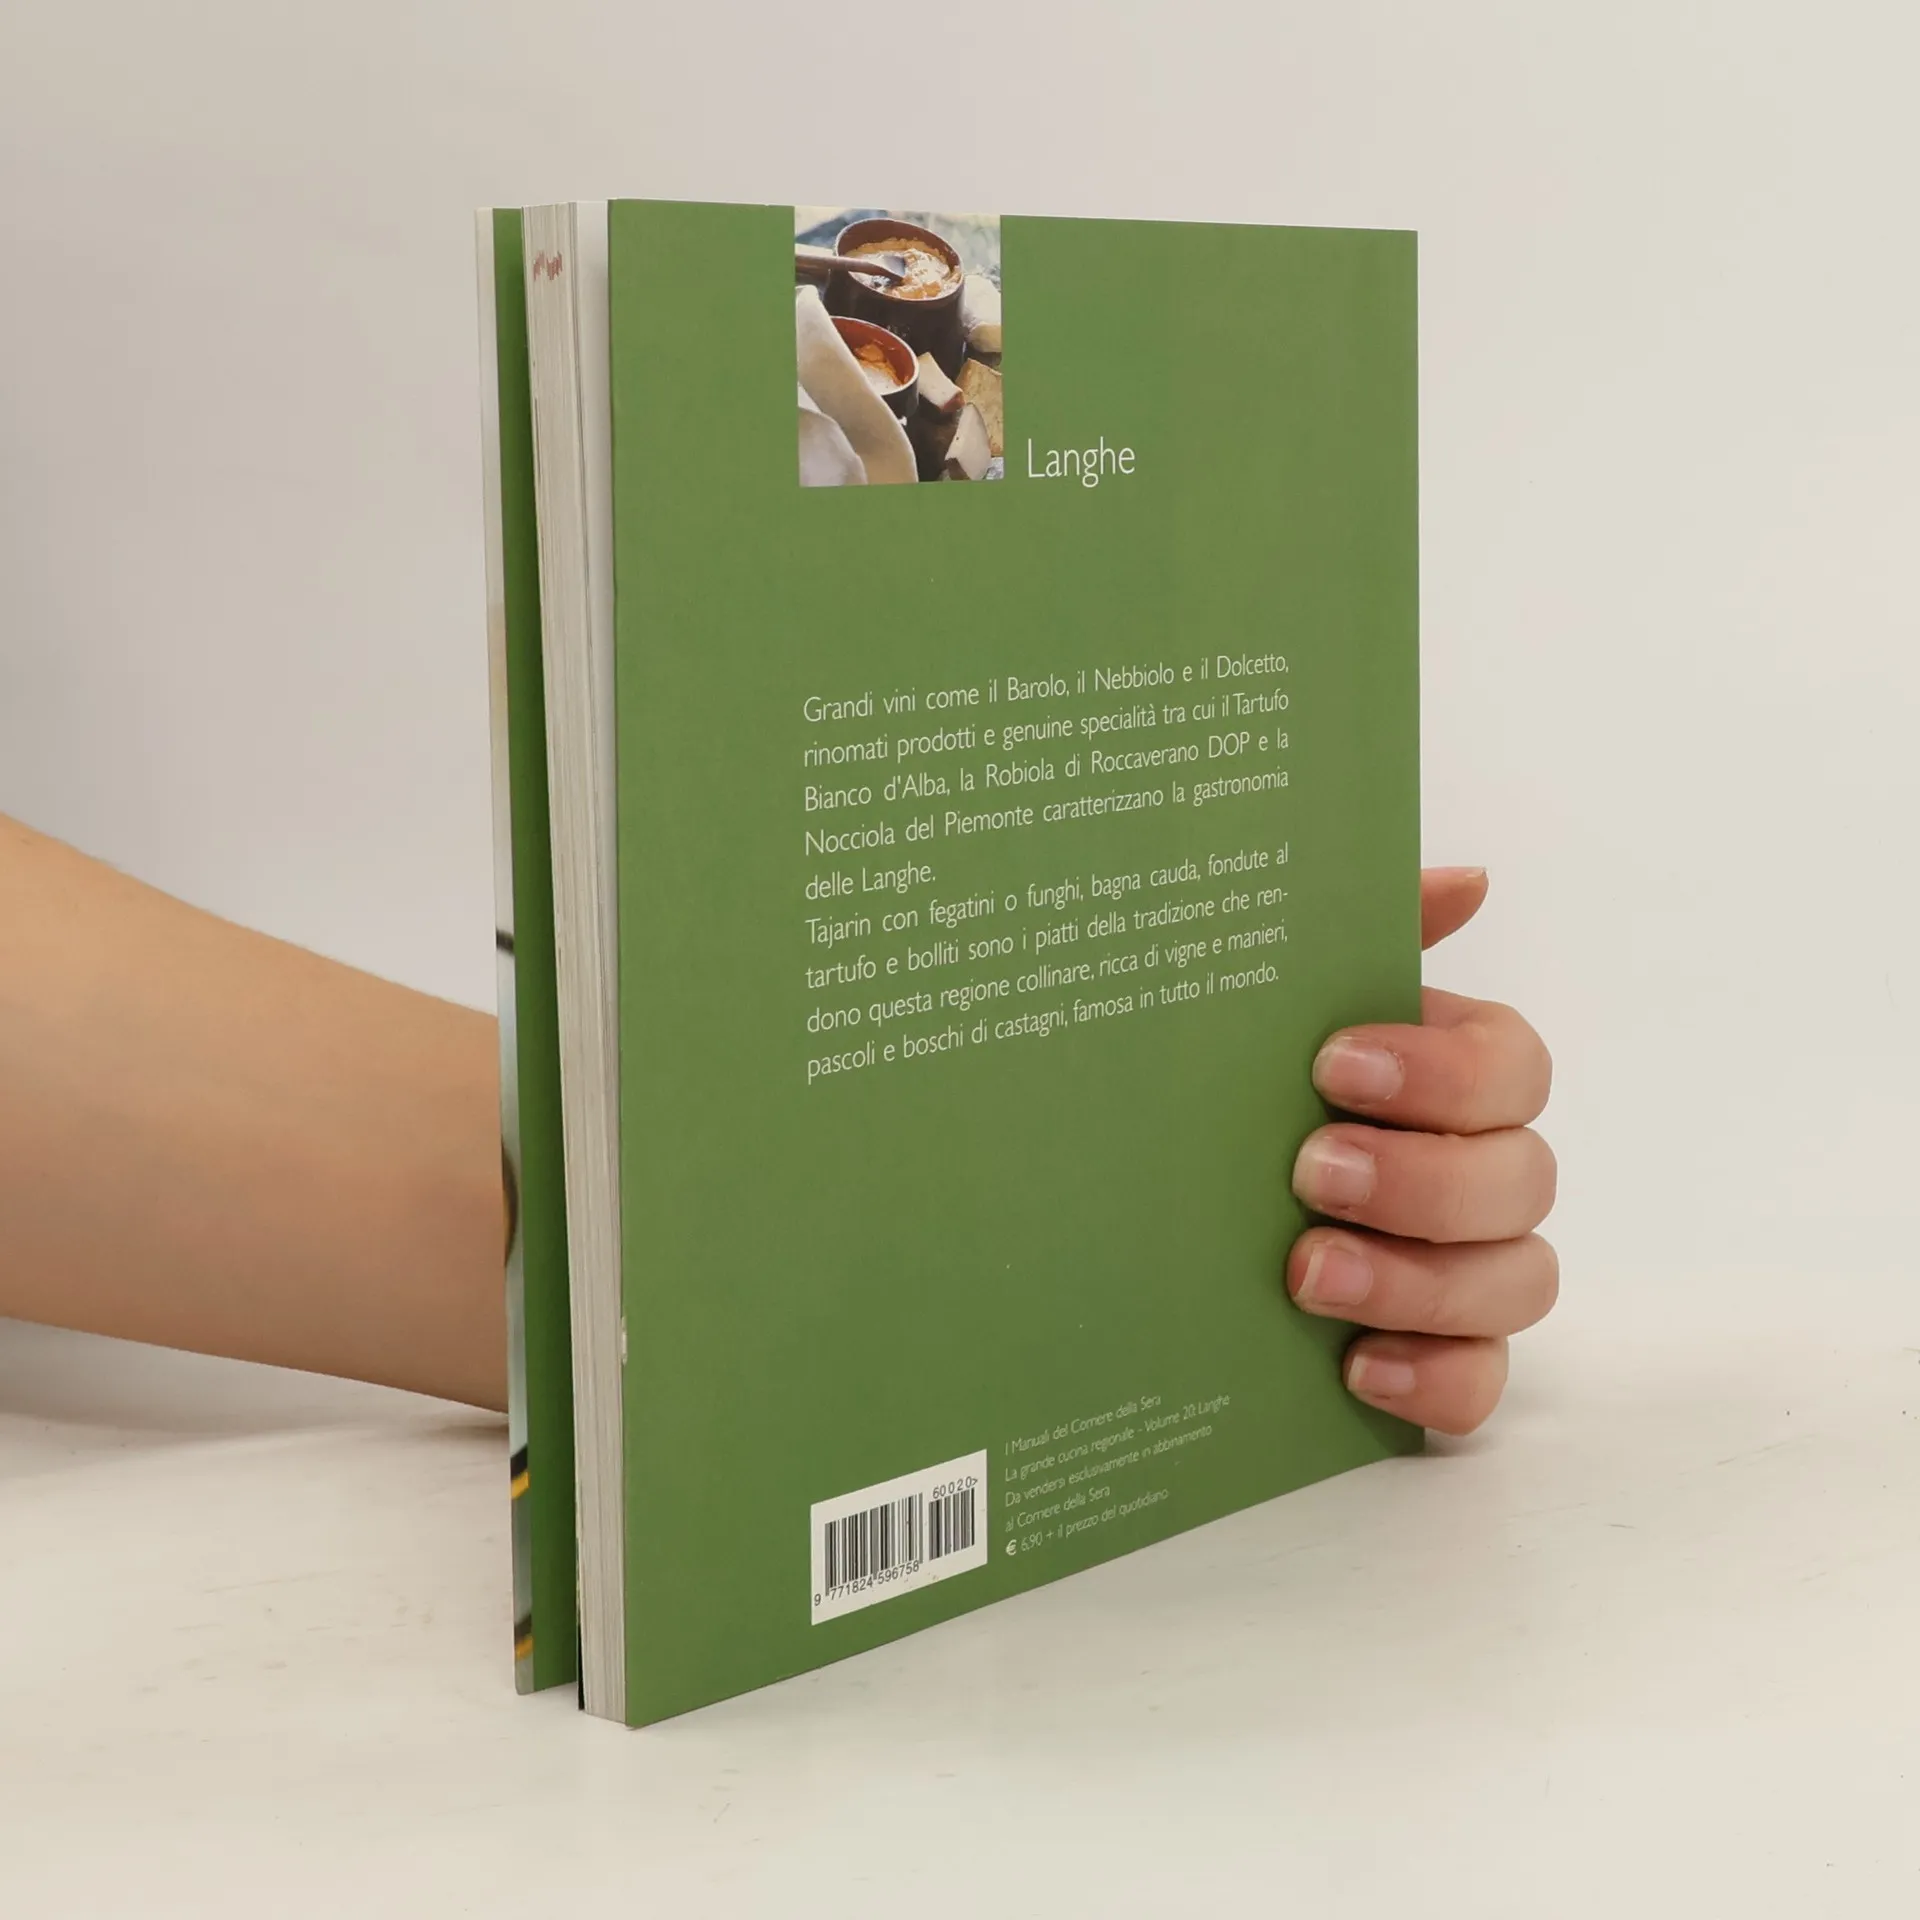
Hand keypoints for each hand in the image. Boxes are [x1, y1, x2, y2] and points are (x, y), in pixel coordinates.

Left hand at [1286, 867, 1555, 1434]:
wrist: (1173, 1207)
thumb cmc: (1260, 1088)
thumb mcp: (1288, 1004)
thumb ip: (1371, 934)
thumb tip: (1467, 880)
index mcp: (1458, 1079)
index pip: (1514, 1069)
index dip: (1442, 1071)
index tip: (1333, 1065)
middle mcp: (1485, 1174)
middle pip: (1524, 1179)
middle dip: (1421, 1180)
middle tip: (1310, 1174)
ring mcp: (1474, 1272)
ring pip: (1518, 1282)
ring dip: (1418, 1280)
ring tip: (1309, 1274)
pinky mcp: (1443, 1357)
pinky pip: (1482, 1383)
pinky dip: (1433, 1379)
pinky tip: (1354, 1368)